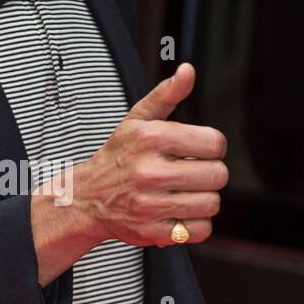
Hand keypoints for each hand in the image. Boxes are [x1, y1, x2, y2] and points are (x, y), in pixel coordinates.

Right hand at [73, 62, 227, 247]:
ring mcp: (150, 205)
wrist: (86, 198)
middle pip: (218, 175)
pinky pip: (200, 230)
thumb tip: (187, 71)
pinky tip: (180, 213)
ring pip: (212, 203)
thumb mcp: (137, 121)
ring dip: (204, 199)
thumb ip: (166, 95)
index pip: (214, 143)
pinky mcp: (153, 232)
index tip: (198, 151)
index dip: (212, 147)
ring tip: (185, 193)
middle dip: (210, 174)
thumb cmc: (118, 157)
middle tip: (192, 173)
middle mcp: (149, 172)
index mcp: (151, 139)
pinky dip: (196, 224)